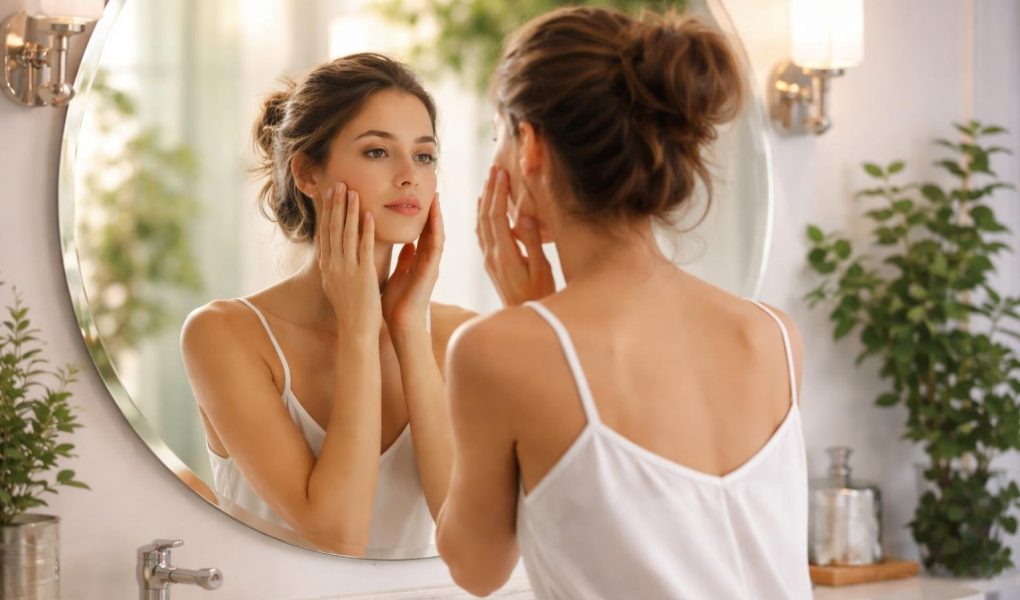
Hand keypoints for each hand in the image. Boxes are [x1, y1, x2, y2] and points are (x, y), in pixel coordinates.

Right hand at [317, 182, 381, 338]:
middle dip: (336, 205)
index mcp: (328, 266)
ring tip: (352, 191)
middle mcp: (333, 265)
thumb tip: (329, 253)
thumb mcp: (335, 285)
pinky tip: (368, 215)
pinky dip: (365, 230)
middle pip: (333, 229)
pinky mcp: (363, 274)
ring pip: (347, 233)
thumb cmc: (349, 309)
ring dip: (349, 211)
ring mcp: (347, 269)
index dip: (327, 212)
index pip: (325, 233)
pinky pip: (364, 247)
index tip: (328, 195)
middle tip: (338, 184)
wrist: (355, 329)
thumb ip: (334, 266)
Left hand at [382, 195, 444, 333]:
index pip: (422, 233)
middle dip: (433, 211)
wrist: (401, 325)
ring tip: (436, 197)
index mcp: (419, 261)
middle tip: (433, 190)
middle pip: (432, 231)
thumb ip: (404, 260)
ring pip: (437, 235)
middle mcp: (428, 261)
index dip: (423, 215)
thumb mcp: (399, 275)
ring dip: (437, 217)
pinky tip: (435, 217)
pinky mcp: (431, 271)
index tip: (421, 197)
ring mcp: (432, 266)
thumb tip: (407, 243)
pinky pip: (435, 247)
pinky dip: (435, 231)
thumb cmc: (397, 304)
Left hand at [477, 167, 554, 306]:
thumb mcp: (542, 271)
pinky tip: (485, 210)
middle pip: (485, 217)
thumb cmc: (541, 298)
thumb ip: (533, 243)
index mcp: (505, 255)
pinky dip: (483, 218)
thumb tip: (525, 216)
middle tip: (494, 170)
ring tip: (489, 184)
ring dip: (484, 203)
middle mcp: (493, 256)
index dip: (498, 193)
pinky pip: (482, 235)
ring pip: (481, 225)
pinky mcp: (492, 265)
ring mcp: (490, 261)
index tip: (501, 173)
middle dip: (490, 192)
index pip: (497, 217)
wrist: (527, 322)